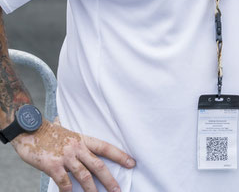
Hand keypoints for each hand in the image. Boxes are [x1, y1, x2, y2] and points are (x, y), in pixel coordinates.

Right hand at [11, 118, 134, 191]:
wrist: (28, 130)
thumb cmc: (46, 132)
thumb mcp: (66, 130)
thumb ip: (75, 138)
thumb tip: (76, 133)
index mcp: (83, 140)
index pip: (106, 148)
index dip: (120, 156)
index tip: (132, 163)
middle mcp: (77, 148)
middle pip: (98, 165)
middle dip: (109, 179)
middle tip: (118, 190)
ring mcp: (65, 157)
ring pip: (84, 176)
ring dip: (92, 189)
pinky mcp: (53, 165)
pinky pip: (64, 182)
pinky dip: (68, 191)